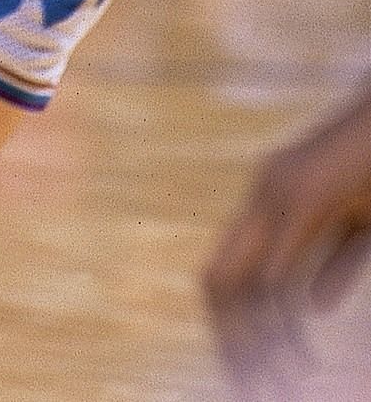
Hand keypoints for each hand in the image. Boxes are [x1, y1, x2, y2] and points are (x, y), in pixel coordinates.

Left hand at [204, 85, 370, 393]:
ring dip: (256, 345)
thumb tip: (313, 306)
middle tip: (253, 387)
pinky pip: (275, 278)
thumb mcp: (361, 224)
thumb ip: (337, 260)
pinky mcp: (303, 198)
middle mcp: (264, 193)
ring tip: (283, 384)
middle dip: (231, 342)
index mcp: (273, 199)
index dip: (232, 325)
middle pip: (217, 282)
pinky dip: (281, 328)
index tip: (251, 370)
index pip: (228, 271)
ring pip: (239, 286)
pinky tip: (300, 359)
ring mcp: (278, 192)